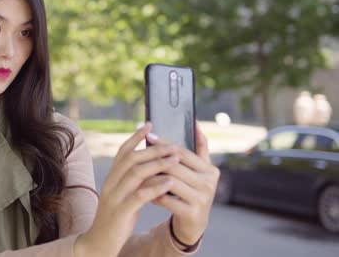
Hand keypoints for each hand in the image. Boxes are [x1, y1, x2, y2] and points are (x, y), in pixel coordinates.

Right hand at [75, 122, 181, 256]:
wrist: (99, 243)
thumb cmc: (115, 218)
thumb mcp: (122, 195)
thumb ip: (132, 180)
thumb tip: (150, 164)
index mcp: (111, 177)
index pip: (123, 151)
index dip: (136, 136)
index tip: (151, 124)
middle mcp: (110, 183)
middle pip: (131, 158)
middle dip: (154, 149)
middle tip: (173, 145)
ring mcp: (114, 197)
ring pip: (136, 173)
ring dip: (157, 164)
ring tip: (175, 159)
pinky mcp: (121, 212)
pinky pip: (139, 196)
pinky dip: (155, 187)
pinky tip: (169, 183)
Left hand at [149, 122, 219, 246]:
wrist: (194, 223)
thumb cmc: (192, 191)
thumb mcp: (199, 171)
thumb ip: (200, 148)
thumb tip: (195, 124)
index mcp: (210, 170)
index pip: (183, 152)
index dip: (164, 143)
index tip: (148, 135)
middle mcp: (209, 184)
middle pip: (175, 165)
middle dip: (155, 160)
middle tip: (137, 155)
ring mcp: (202, 199)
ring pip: (170, 181)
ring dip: (151, 177)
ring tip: (138, 174)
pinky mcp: (192, 214)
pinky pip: (167, 199)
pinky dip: (153, 194)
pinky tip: (144, 192)